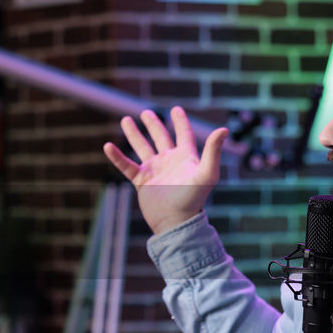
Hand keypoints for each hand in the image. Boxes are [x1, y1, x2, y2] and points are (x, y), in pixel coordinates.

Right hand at [103, 107, 228, 236]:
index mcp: (185, 158)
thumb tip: (224, 129)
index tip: (175, 109)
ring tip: (126, 120)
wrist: (175, 222)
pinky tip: (107, 146)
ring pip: (142, 148)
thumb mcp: (206, 173)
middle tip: (146, 112)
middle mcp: (169, 162)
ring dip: (134, 135)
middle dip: (153, 124)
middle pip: (160, 138)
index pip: (183, 134)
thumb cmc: (194, 199)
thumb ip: (213, 151)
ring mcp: (154, 171)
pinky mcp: (141, 182)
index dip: (180, 122)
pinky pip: (127, 166)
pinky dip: (117, 157)